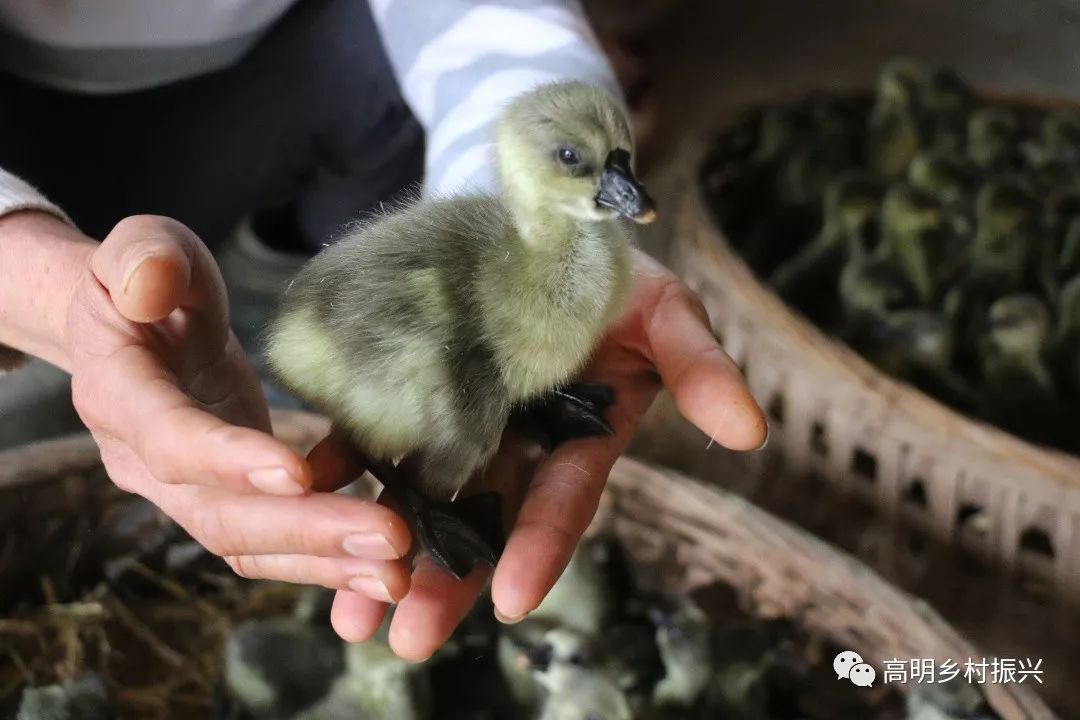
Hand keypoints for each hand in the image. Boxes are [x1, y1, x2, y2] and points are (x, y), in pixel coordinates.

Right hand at [51, 214, 413, 601]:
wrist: (137, 325)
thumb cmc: (151, 279)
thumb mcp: (145, 247)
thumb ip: (144, 258)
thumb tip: (147, 286)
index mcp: (120, 394)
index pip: (169, 438)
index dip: (227, 459)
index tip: (298, 473)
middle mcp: (145, 460)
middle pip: (219, 514)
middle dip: (305, 530)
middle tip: (390, 536)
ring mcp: (184, 490)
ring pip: (248, 543)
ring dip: (326, 561)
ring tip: (401, 571)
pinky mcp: (226, 499)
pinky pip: (271, 544)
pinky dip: (325, 559)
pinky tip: (384, 567)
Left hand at [322, 248, 766, 658]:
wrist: (534, 224)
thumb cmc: (608, 272)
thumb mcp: (664, 308)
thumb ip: (698, 365)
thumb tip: (750, 431)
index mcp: (578, 436)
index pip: (562, 500)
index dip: (541, 548)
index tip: (510, 601)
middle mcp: (515, 445)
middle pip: (482, 523)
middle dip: (449, 580)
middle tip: (409, 638)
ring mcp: (454, 425)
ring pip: (418, 501)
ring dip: (383, 557)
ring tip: (350, 620)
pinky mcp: (401, 396)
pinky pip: (363, 438)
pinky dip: (333, 473)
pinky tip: (300, 503)